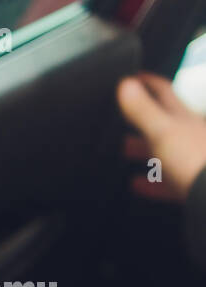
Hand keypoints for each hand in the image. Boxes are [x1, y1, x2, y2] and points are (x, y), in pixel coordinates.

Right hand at [118, 72, 205, 201]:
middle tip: (121, 120)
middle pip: (162, 122)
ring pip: (163, 150)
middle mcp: (188, 134)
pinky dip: (150, 180)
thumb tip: (125, 84)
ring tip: (125, 151)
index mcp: (182, 118)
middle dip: (141, 119)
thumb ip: (142, 110)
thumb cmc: (191, 158)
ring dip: (144, 149)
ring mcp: (189, 158)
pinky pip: (165, 180)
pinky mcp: (187, 182)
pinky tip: (137, 183)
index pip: (164, 92)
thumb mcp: (161, 130)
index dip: (148, 82)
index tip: (134, 76)